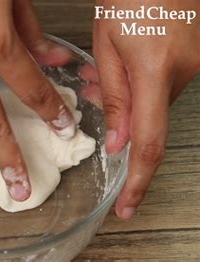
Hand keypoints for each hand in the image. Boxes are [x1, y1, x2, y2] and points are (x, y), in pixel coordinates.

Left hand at [90, 0, 199, 218]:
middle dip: (116, 119)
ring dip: (124, 98)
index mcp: (155, 70)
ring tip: (100, 72)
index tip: (127, 205)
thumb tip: (117, 142)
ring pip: (152, 103)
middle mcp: (184, 72)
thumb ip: (113, 96)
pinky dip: (138, 84)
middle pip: (147, 120)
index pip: (148, 142)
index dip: (138, 180)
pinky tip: (121, 66)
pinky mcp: (194, 58)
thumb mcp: (107, 43)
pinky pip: (162, 85)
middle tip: (90, 91)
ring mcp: (194, 65)